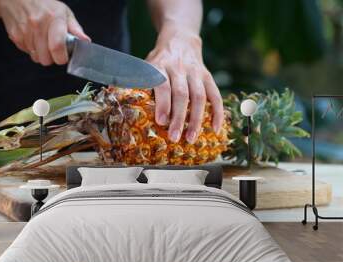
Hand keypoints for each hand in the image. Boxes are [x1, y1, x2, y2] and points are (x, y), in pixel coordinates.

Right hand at [0, 0, 90, 65]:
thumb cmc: (44, 5)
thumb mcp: (64, 12)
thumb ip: (75, 29)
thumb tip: (85, 41)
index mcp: (53, 18)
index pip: (57, 47)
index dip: (61, 58)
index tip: (63, 57)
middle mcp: (37, 24)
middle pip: (46, 58)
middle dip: (52, 58)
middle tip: (54, 49)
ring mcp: (24, 31)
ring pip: (36, 58)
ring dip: (42, 54)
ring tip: (44, 42)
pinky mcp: (15, 36)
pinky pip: (27, 53)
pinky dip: (32, 50)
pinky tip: (34, 39)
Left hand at [147, 26, 223, 143]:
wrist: (180, 40)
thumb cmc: (158, 61)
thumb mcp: (146, 66)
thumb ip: (140, 83)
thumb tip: (127, 108)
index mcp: (160, 66)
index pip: (163, 85)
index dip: (163, 103)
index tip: (161, 121)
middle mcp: (179, 68)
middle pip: (182, 94)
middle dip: (179, 117)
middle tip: (174, 137)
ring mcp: (196, 72)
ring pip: (199, 96)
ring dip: (196, 119)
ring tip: (191, 138)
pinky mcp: (208, 76)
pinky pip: (215, 95)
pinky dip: (217, 112)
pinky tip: (215, 128)